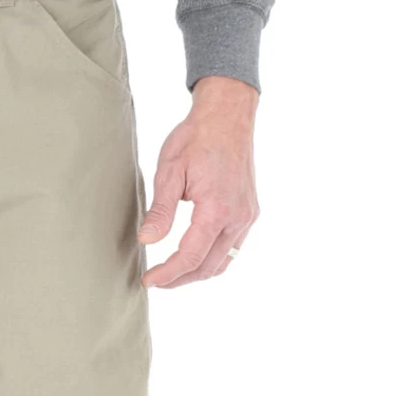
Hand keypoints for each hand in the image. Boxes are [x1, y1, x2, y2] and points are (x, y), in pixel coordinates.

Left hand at [138, 76, 259, 289]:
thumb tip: (146, 241)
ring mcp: (247, 215)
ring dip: (197, 272)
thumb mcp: (170, 171)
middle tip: (156, 281)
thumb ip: (160, 210)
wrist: (227, 114)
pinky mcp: (249, 211)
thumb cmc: (197, 137)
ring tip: (172, 273)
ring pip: (223, 262)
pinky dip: (212, 259)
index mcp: (217, 208)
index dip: (168, 274)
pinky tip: (194, 255)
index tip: (148, 281)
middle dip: (180, 278)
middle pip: (208, 266)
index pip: (190, 256)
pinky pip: (233, 248)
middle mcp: (238, 216)